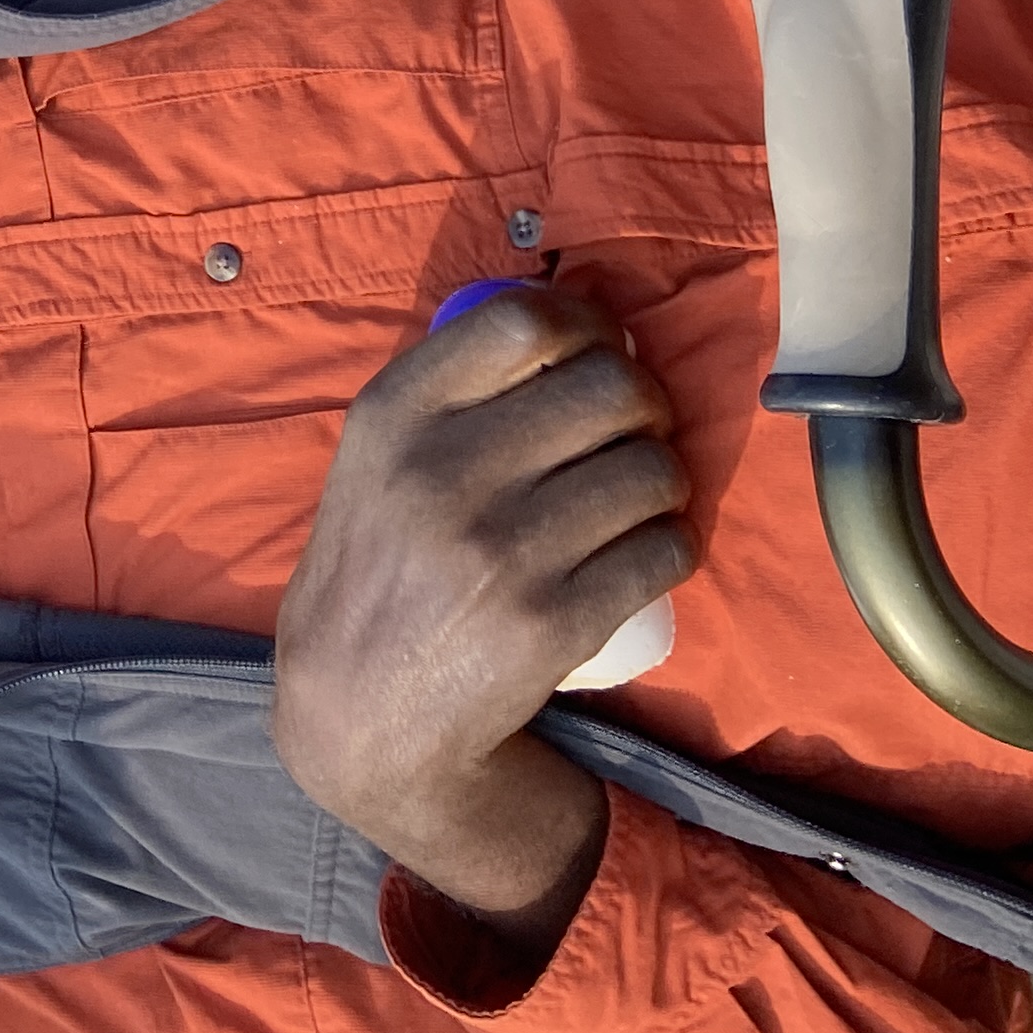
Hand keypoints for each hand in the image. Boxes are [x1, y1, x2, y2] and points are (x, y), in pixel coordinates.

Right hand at [270, 286, 696, 960]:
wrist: (360, 711)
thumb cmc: (379, 566)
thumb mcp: (375, 459)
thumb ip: (448, 391)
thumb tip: (575, 329)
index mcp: (395, 415)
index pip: (523, 322)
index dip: (588, 324)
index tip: (602, 350)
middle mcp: (443, 472)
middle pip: (609, 388)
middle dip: (647, 404)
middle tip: (637, 430)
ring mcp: (500, 550)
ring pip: (651, 469)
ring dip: (666, 479)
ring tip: (641, 497)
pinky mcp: (552, 622)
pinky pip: (663, 551)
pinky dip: (673, 545)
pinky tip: (648, 552)